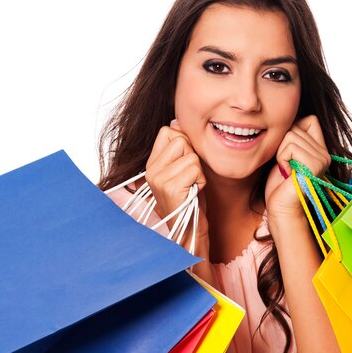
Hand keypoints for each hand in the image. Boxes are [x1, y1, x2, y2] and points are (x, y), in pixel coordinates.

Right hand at [145, 119, 208, 257]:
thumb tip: (177, 121)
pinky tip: (193, 193)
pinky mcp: (170, 188)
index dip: (184, 144)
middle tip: (190, 179)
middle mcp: (151, 170)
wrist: (190, 231)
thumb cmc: (191, 200)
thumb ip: (180, 147)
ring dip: (199, 172)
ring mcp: (158, 179)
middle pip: (181, 140)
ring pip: (191, 155)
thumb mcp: (184, 170)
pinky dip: (201, 181)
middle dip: (193, 158)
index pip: (168, 131)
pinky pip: (195, 168)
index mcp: (151, 164)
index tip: (185, 165)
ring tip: (192, 187)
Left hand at [265, 115, 330, 222]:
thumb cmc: (279, 185)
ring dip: (280, 154)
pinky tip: (287, 174)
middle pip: (295, 126)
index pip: (309, 119)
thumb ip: (292, 137)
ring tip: (286, 171)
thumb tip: (290, 116)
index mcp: (320, 150)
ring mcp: (322, 159)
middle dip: (282, 145)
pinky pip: (290, 147)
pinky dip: (281, 160)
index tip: (287, 155)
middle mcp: (325, 153)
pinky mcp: (315, 165)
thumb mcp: (285, 155)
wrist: (281, 208)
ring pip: (290, 135)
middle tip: (285, 167)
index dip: (291, 132)